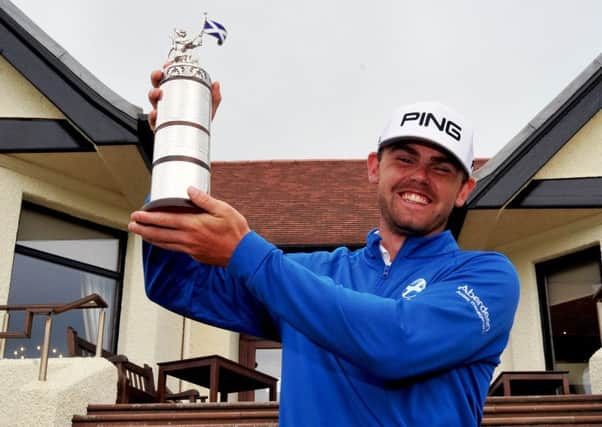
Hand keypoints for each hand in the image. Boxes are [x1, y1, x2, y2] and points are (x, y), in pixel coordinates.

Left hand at [128, 187, 249, 265]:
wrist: (243, 254)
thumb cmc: (235, 231)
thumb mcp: (223, 209)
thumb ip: (204, 200)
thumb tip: (189, 190)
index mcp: (193, 225)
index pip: (164, 220)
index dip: (148, 217)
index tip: (137, 214)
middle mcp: (188, 238)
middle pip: (159, 233)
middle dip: (143, 228)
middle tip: (131, 225)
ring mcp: (190, 248)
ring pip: (164, 243)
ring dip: (150, 237)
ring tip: (140, 233)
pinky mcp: (194, 255)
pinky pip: (174, 249)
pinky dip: (163, 244)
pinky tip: (160, 242)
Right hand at [147, 67, 221, 130]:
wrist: (195, 141)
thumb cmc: (198, 123)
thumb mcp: (208, 108)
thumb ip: (214, 97)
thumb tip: (216, 84)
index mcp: (176, 94)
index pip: (169, 78)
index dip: (166, 69)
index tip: (168, 64)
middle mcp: (167, 102)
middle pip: (157, 85)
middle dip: (156, 77)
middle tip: (159, 74)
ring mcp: (162, 113)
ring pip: (153, 100)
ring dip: (153, 94)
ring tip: (158, 93)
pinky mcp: (160, 126)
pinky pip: (153, 120)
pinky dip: (153, 116)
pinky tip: (156, 113)